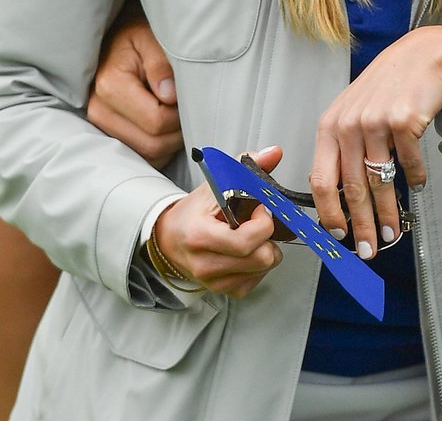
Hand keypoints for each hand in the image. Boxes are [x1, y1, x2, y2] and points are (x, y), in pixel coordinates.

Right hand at [88, 0, 182, 167]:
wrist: (115, 39)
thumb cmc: (137, 36)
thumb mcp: (151, 37)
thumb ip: (161, 63)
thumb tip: (169, 96)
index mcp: (110, 87)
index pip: (156, 121)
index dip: (180, 114)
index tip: (189, 96)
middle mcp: (100, 111)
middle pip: (153, 144)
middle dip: (178, 130)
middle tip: (188, 106)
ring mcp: (101, 127)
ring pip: (149, 154)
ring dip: (172, 140)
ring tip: (178, 111)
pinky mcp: (110, 135)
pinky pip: (144, 156)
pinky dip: (162, 145)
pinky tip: (168, 123)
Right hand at [153, 147, 283, 296]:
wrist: (169, 238)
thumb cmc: (193, 213)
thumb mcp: (215, 183)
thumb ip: (245, 165)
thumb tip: (273, 152)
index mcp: (200, 236)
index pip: (245, 241)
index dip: (262, 223)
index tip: (260, 209)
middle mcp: (205, 263)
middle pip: (259, 259)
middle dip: (270, 237)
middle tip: (260, 223)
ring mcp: (213, 280)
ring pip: (261, 270)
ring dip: (267, 250)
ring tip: (255, 235)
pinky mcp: (221, 289)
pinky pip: (255, 281)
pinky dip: (259, 266)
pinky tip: (249, 251)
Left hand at [309, 26, 441, 259]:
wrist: (423, 56)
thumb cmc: (388, 85)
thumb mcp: (354, 111)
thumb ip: (344, 147)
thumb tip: (342, 196)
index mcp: (330, 125)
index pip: (321, 180)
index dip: (329, 214)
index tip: (338, 236)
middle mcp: (349, 124)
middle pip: (352, 188)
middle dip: (360, 225)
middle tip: (368, 249)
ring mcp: (376, 122)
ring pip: (380, 182)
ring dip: (387, 213)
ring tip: (392, 231)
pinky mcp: (404, 121)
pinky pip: (409, 164)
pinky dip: (414, 180)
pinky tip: (416, 187)